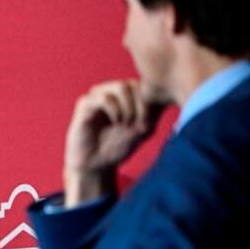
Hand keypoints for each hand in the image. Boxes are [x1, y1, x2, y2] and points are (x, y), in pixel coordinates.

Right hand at [63, 79, 165, 205]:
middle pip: (133, 84)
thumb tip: (165, 99)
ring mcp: (96, 96)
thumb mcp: (142, 130)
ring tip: (127, 124)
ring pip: (121, 87)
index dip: (150, 103)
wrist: (95, 164)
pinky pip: (104, 98)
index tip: (149, 125)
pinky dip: (115, 110)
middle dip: (141, 106)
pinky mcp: (84, 104)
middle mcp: (109, 92)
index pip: (143, 86)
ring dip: (129, 107)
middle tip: (139, 126)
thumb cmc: (117, 147)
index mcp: (124, 96)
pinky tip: (116, 122)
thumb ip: (153, 113)